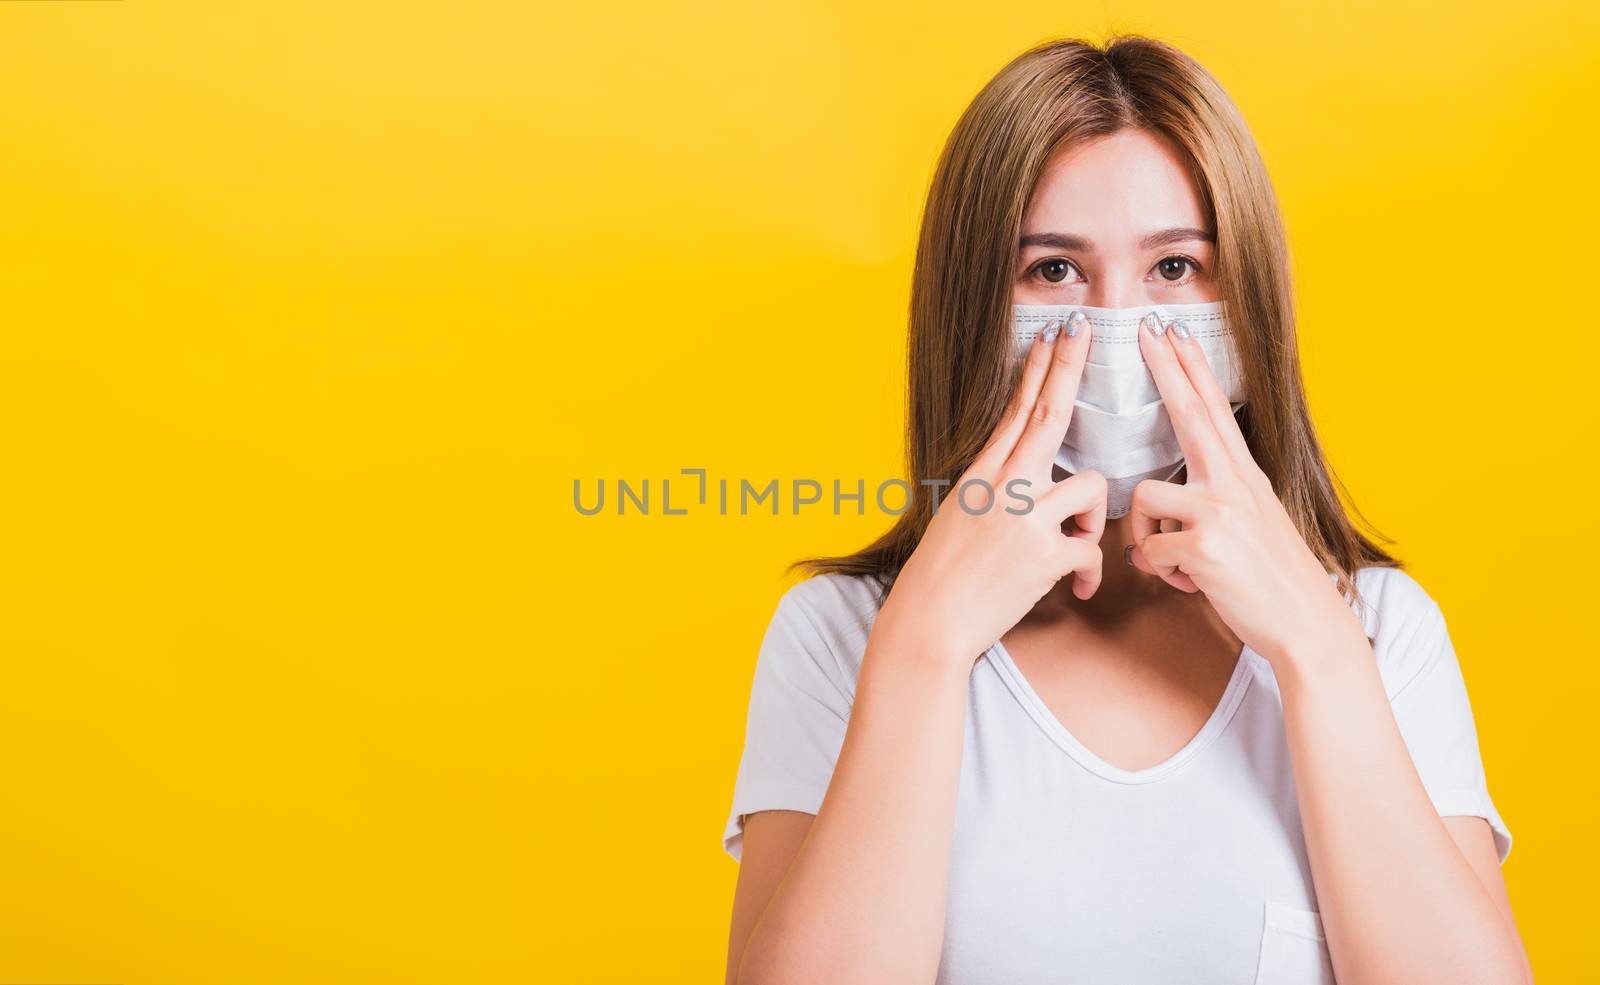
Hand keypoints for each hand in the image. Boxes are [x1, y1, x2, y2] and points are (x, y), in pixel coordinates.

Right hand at [874, 315, 1108, 668]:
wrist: (928, 623)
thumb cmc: (941, 579)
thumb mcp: (958, 518)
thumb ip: (995, 492)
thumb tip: (1029, 478)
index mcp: (980, 476)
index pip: (1017, 412)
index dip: (1038, 370)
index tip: (1052, 335)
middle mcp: (1002, 488)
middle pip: (1048, 415)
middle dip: (1068, 367)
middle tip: (1083, 330)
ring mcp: (1023, 518)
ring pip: (1090, 488)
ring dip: (1093, 519)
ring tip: (1076, 548)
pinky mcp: (1044, 555)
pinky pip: (1091, 548)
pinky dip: (1090, 572)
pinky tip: (1076, 589)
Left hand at [1125, 312, 1362, 666]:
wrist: (1307, 625)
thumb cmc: (1272, 581)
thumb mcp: (1251, 527)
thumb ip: (1211, 507)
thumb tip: (1168, 511)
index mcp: (1245, 476)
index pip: (1214, 409)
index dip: (1192, 369)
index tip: (1174, 333)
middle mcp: (1234, 484)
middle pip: (1190, 413)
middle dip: (1165, 367)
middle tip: (1145, 327)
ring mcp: (1220, 511)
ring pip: (1144, 498)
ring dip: (1148, 534)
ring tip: (1178, 562)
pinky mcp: (1204, 545)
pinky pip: (1149, 549)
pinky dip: (1162, 571)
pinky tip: (1190, 584)